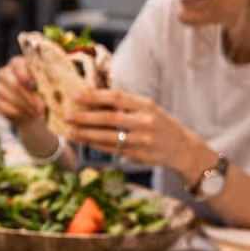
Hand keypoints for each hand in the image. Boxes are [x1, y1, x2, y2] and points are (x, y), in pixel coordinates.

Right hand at [0, 56, 46, 127]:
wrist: (36, 109)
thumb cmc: (46, 91)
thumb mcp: (51, 82)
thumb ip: (52, 77)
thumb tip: (58, 77)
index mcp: (18, 63)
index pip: (17, 64)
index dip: (24, 74)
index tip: (33, 83)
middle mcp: (6, 73)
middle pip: (15, 84)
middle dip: (30, 97)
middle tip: (43, 109)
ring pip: (10, 96)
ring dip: (26, 106)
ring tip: (39, 113)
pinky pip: (4, 107)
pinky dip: (18, 112)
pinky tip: (29, 115)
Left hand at [66, 88, 198, 167]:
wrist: (182, 148)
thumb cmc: (160, 124)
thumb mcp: (148, 108)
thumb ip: (126, 104)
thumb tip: (94, 97)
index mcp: (146, 105)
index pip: (117, 98)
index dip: (95, 96)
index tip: (76, 95)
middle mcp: (144, 122)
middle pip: (110, 118)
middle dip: (85, 116)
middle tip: (67, 114)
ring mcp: (141, 140)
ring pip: (108, 136)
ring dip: (86, 133)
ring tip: (70, 130)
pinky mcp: (137, 154)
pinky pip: (111, 149)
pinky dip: (94, 144)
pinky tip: (83, 140)